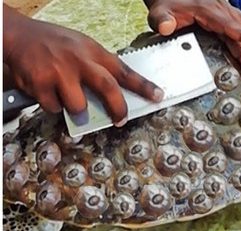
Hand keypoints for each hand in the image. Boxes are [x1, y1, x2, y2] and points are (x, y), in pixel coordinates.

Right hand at [4, 8, 162, 124]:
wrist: (16, 34)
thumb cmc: (52, 44)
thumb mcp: (80, 47)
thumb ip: (97, 68)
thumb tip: (115, 96)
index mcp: (93, 51)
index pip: (124, 70)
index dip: (143, 85)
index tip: (158, 96)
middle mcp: (79, 60)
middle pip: (108, 88)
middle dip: (118, 109)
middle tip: (120, 120)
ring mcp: (60, 71)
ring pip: (79, 106)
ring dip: (76, 110)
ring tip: (67, 99)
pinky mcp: (41, 82)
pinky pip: (54, 108)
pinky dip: (52, 106)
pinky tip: (47, 92)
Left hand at [144, 0, 240, 74]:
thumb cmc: (164, 3)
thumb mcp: (158, 11)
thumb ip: (161, 20)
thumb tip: (166, 27)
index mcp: (204, 8)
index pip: (228, 23)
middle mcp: (216, 6)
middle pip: (238, 25)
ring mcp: (219, 8)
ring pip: (240, 23)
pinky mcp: (219, 12)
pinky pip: (237, 22)